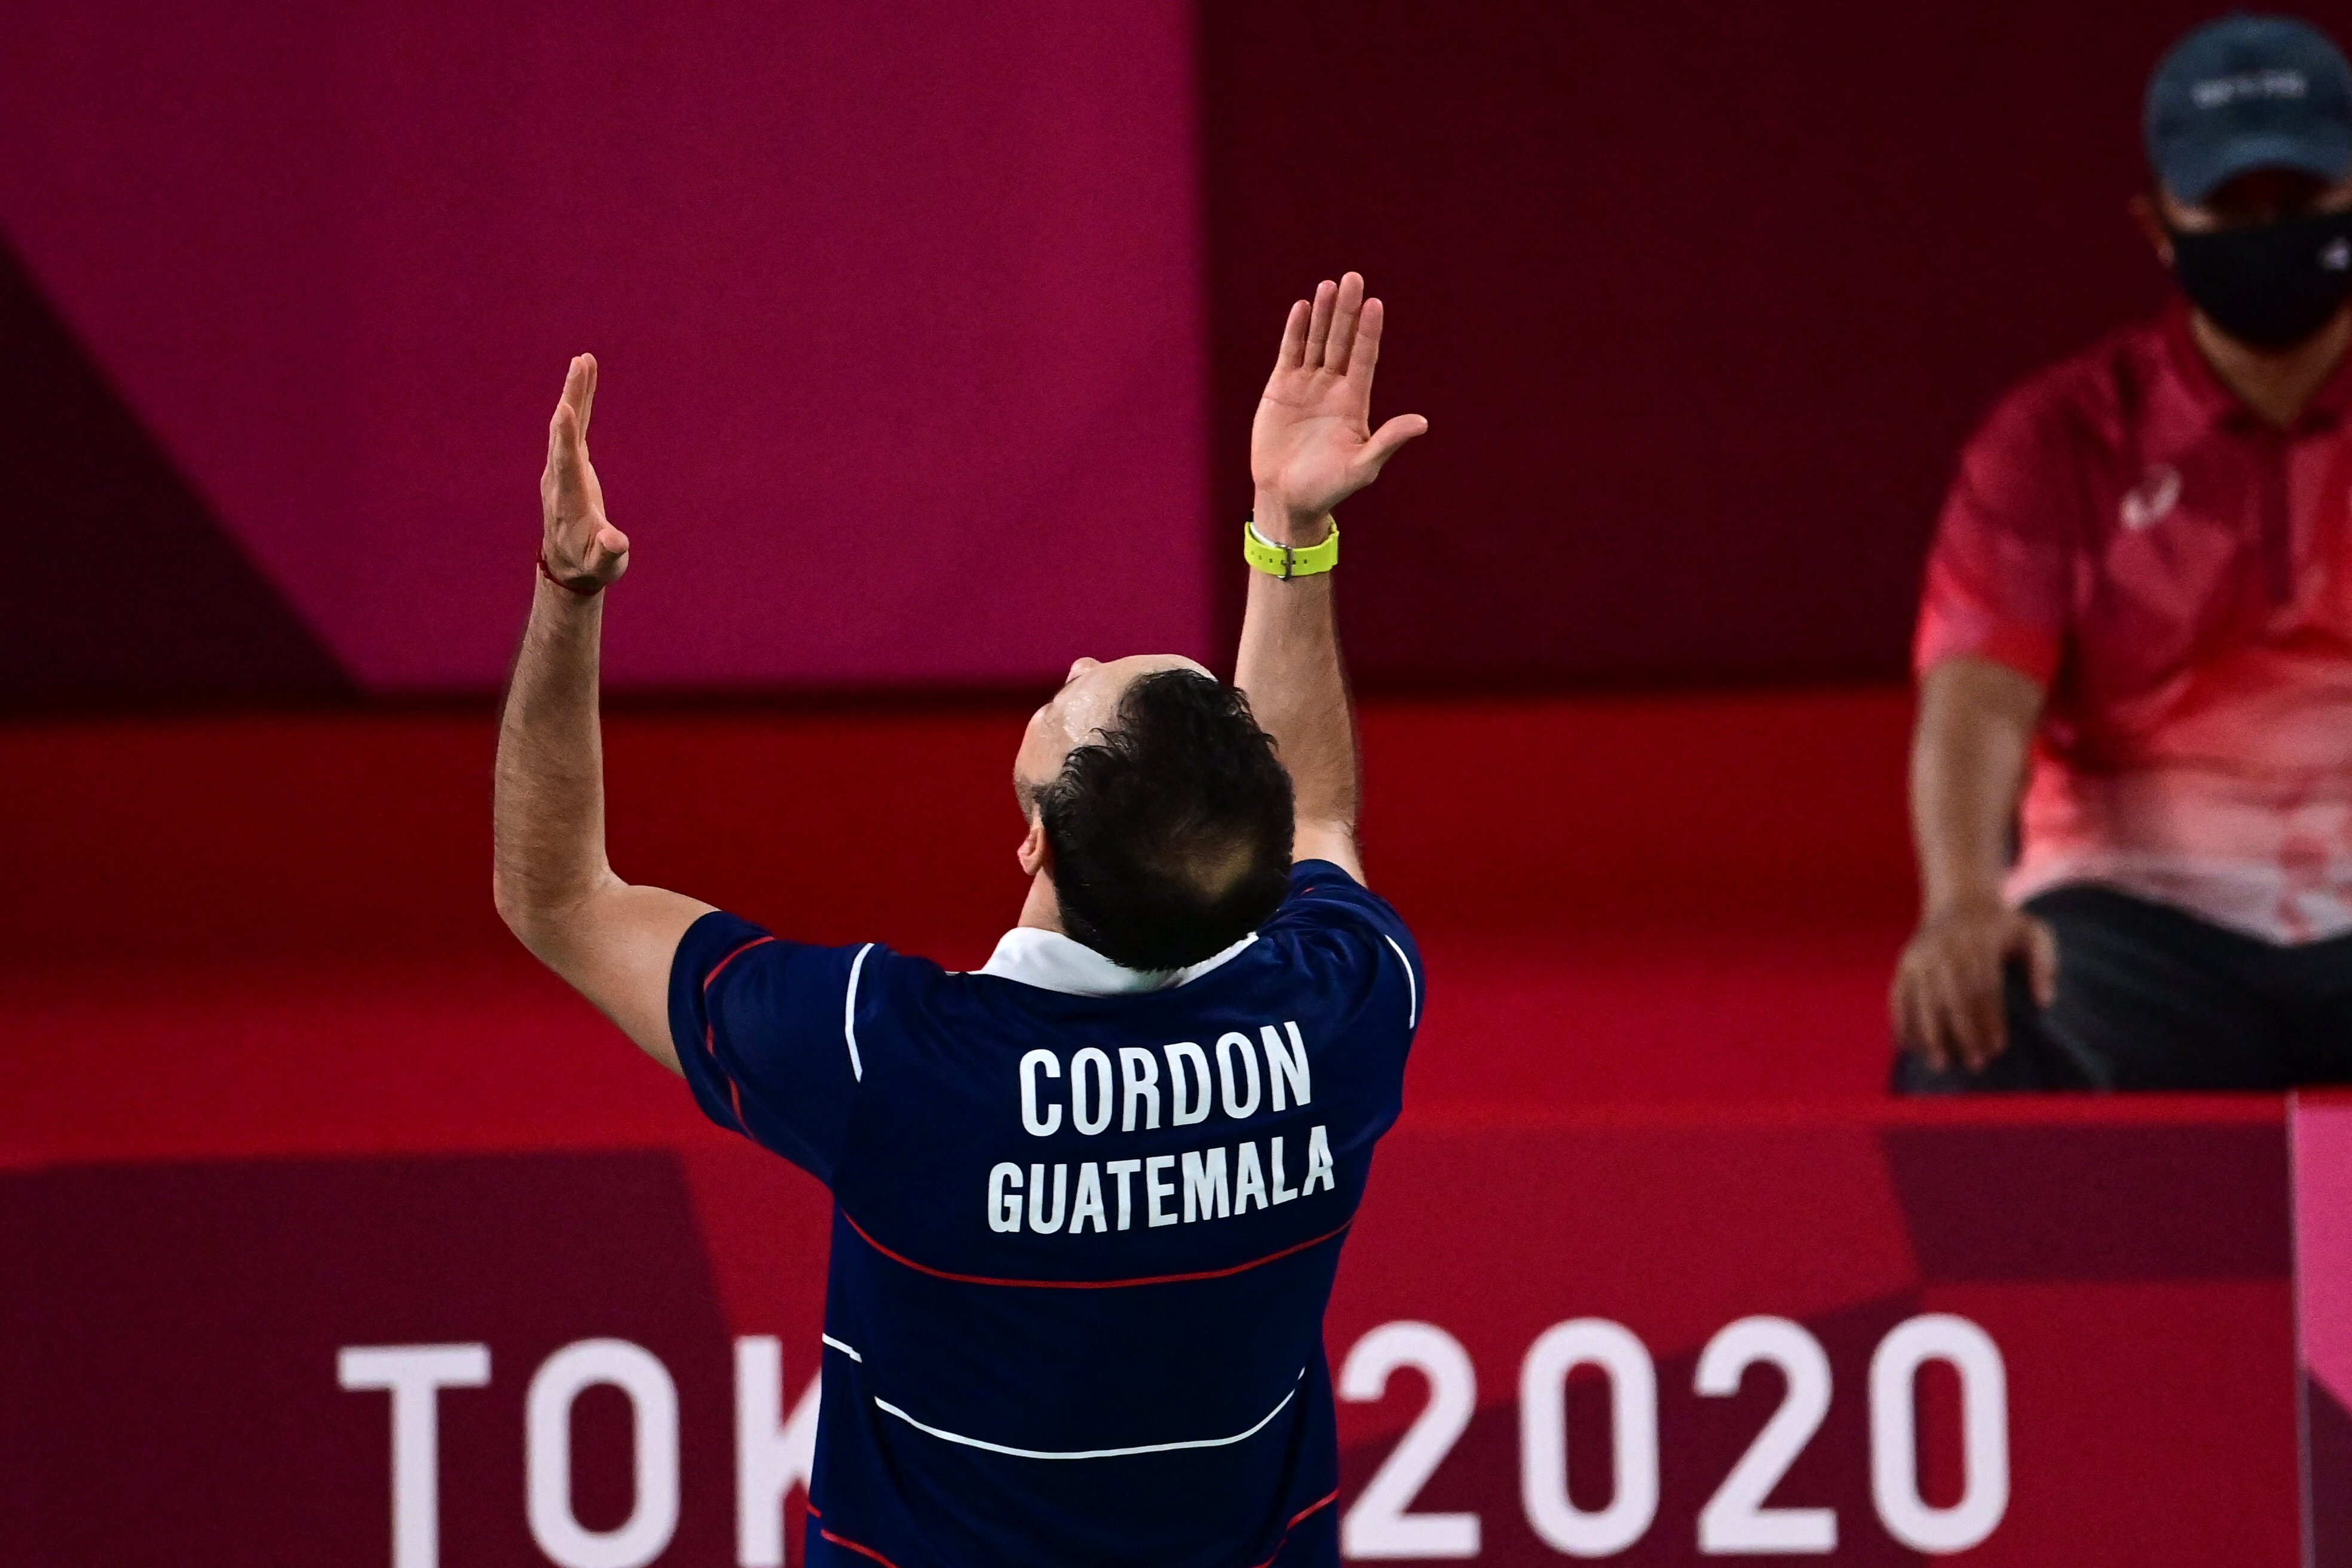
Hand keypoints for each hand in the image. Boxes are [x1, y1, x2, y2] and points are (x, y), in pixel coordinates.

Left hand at [539, 354, 630, 590]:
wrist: (569, 566)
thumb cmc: (591, 566)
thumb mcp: (604, 565)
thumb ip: (609, 552)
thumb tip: (616, 542)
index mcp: (569, 501)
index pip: (565, 464)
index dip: (565, 437)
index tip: (564, 408)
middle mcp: (559, 479)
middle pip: (563, 434)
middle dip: (571, 399)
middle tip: (579, 366)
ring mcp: (562, 469)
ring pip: (568, 425)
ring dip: (575, 392)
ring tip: (584, 360)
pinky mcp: (570, 463)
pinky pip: (575, 428)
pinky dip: (580, 402)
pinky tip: (585, 378)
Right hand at [1251, 272, 1427, 535]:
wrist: (1288, 498)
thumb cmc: (1328, 488)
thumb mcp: (1362, 467)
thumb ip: (1387, 441)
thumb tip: (1422, 423)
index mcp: (1354, 402)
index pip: (1364, 358)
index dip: (1368, 332)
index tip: (1375, 304)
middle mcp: (1333, 388)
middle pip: (1341, 341)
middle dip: (1346, 311)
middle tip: (1353, 278)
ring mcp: (1306, 385)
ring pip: (1316, 342)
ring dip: (1322, 315)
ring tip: (1329, 286)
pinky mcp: (1280, 389)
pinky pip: (1290, 353)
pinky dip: (1295, 332)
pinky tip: (1302, 308)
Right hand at [1891, 897, 2058, 1072]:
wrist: (1960, 899)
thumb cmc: (2004, 927)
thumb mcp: (2034, 933)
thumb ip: (2045, 964)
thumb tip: (2044, 1002)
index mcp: (1978, 941)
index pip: (1984, 987)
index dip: (1991, 1020)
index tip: (1999, 1048)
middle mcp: (1944, 948)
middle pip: (1953, 997)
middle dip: (1964, 1033)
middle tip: (1977, 1064)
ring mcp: (1920, 956)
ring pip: (1923, 1001)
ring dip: (1931, 1035)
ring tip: (1942, 1065)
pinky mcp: (1904, 964)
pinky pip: (1899, 998)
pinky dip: (1903, 1023)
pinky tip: (1912, 1049)